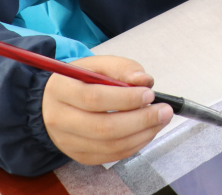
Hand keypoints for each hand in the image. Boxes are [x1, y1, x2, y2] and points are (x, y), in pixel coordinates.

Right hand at [41, 55, 171, 164]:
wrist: (56, 103)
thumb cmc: (83, 81)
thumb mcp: (98, 65)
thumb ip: (122, 68)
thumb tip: (145, 81)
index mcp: (61, 90)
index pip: (93, 98)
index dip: (125, 98)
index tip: (149, 94)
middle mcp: (59, 119)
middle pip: (102, 127)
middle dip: (140, 120)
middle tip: (164, 111)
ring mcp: (67, 142)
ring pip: (109, 146)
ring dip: (142, 134)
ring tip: (161, 120)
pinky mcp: (79, 156)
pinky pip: (111, 156)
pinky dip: (135, 145)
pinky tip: (148, 131)